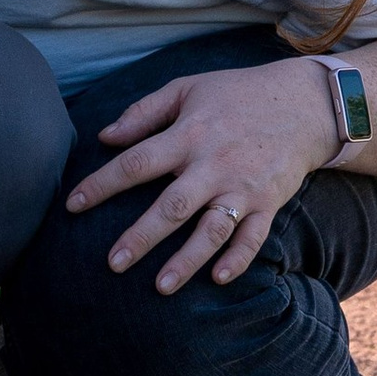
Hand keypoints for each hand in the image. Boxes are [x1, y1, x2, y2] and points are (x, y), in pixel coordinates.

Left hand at [62, 57, 331, 294]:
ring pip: (211, 230)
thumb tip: (104, 136)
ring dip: (187, 260)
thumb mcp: (187, 89)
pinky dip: (238, 259)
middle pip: (172, 206)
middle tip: (112, 263)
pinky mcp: (269, 203)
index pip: (137, 162)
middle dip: (141, 236)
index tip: (73, 205)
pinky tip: (217, 279)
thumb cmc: (236, 94)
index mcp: (188, 134)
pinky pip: (253, 238)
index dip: (103, 184)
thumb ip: (144, 112)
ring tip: (160, 286)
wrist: (303, 103)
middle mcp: (213, 164)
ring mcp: (243, 187)